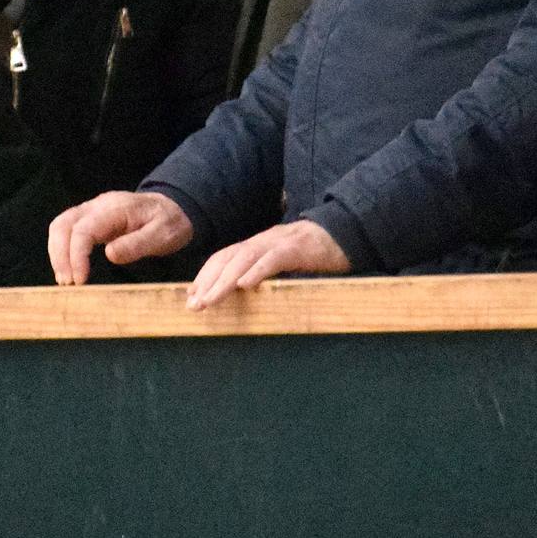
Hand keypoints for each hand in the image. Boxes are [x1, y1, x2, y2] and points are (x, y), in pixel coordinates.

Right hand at [46, 191, 193, 284]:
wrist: (172, 207)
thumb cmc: (168, 222)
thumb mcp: (163, 234)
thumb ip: (138, 244)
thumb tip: (110, 255)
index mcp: (114, 209)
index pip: (83, 229)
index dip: (76, 255)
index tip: (80, 280)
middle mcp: (97, 206)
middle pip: (63, 224)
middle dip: (60, 255)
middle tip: (67, 283)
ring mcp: (91, 210)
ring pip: (60, 226)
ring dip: (57, 253)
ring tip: (65, 279)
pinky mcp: (89, 218)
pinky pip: (66, 230)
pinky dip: (62, 249)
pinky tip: (68, 268)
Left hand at [185, 220, 350, 308]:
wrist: (345, 232)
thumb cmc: (314, 254)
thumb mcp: (285, 264)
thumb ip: (265, 275)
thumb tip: (244, 295)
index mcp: (257, 246)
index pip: (224, 258)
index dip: (205, 275)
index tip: (191, 296)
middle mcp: (262, 242)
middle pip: (227, 258)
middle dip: (207, 282)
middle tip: (193, 305)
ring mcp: (278, 243)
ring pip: (244, 259)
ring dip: (223, 281)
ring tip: (209, 300)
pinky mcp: (297, 249)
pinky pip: (273, 259)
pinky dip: (257, 271)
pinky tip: (245, 286)